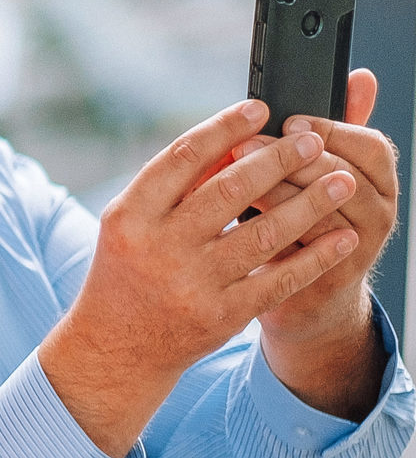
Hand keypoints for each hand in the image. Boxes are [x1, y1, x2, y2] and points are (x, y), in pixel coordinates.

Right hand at [41, 97, 360, 456]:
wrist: (115, 348)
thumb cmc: (129, 271)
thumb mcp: (133, 224)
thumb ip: (177, 184)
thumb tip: (236, 139)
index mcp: (130, 216)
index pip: (184, 157)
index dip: (226, 128)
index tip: (259, 110)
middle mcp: (159, 248)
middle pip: (231, 189)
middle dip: (280, 159)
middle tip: (313, 141)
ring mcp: (191, 284)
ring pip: (265, 233)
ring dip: (311, 203)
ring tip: (342, 181)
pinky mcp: (220, 316)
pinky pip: (278, 279)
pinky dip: (316, 257)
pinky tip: (341, 237)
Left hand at [245, 68, 397, 415]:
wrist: (306, 300)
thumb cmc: (304, 224)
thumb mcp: (318, 175)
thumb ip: (332, 131)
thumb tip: (358, 77)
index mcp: (380, 180)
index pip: (369, 145)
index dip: (328, 129)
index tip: (285, 118)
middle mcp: (379, 213)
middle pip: (343, 175)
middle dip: (289, 157)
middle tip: (245, 143)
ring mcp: (357, 251)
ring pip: (320, 215)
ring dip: (275, 192)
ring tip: (234, 178)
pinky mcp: (324, 282)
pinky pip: (299, 256)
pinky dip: (266, 234)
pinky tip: (235, 221)